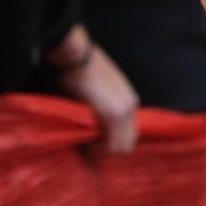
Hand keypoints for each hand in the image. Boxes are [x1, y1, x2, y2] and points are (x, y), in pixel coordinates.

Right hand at [50, 25, 138, 154]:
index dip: (110, 142)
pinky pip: (113, 145)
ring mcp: (125, 110)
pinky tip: (86, 138)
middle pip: (128, 144)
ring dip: (103, 149)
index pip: (128, 135)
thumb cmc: (76, 72)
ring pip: (122, 147)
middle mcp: (131, 107)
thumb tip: (92, 130)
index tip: (92, 141)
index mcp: (128, 102)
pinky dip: (99, 147)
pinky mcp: (115, 113)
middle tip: (88, 145)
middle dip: (108, 148)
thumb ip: (98, 111)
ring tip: (86, 142)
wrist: (74, 55)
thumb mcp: (93, 94)